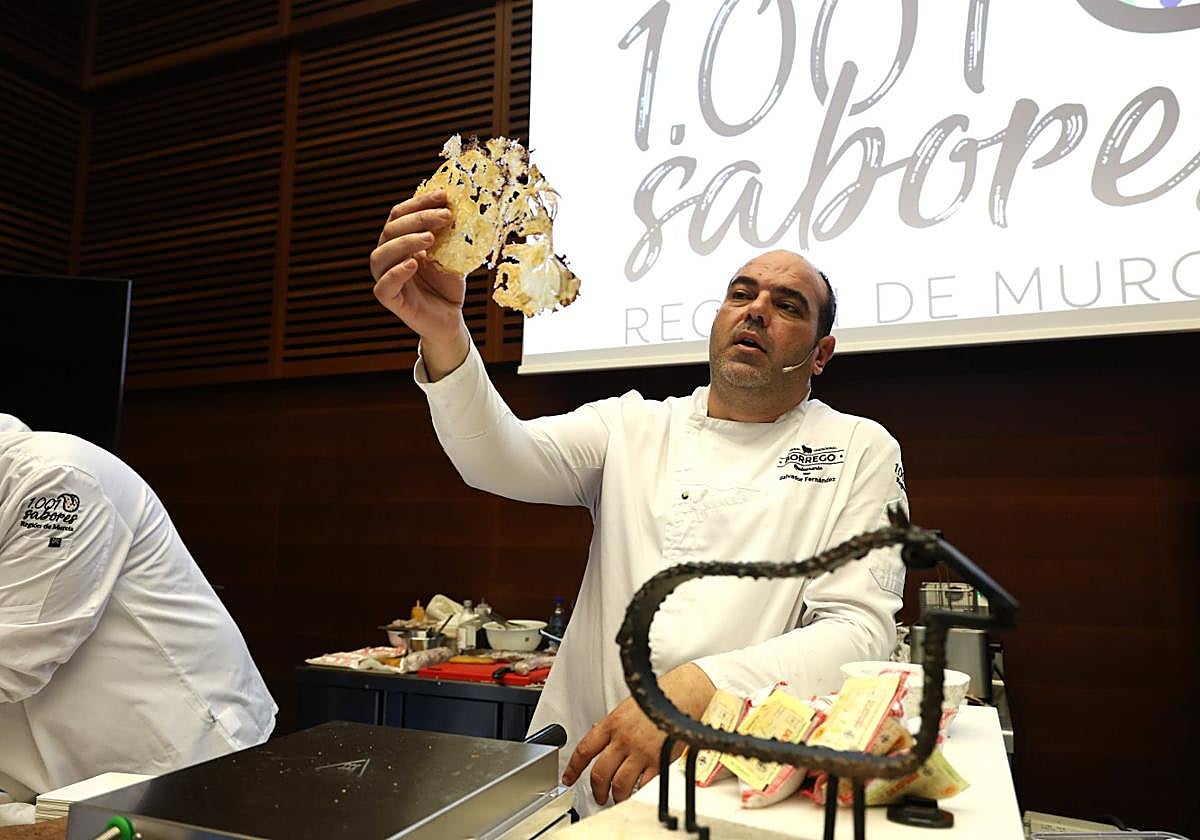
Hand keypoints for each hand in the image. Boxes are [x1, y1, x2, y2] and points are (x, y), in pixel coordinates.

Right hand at [370, 191, 464, 346]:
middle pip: (391, 229)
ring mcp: (387, 278)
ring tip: (430, 237)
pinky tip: (413, 264)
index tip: (443, 195)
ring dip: (405, 241)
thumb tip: (458, 205)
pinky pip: (384, 286)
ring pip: (381, 254)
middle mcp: (389, 257)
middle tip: (445, 216)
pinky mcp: (390, 300)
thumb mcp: (452, 254)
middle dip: (418, 218)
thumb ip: (449, 234)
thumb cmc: (447, 286)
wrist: (450, 318)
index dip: (419, 203)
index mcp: (399, 242)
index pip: (400, 214)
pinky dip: (396, 273)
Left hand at [562, 663, 715, 806]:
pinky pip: (643, 785)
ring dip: (616, 796)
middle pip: (600, 773)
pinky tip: (636, 793)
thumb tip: (598, 741)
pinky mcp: (659, 761)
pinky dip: (637, 793)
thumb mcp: (626, 708)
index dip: (573, 768)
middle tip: (598, 795)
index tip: (568, 778)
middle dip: (596, 790)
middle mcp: (623, 739)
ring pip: (619, 784)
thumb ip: (611, 727)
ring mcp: (641, 752)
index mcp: (612, 723)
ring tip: (616, 798)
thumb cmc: (656, 698)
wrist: (682, 694)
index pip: (584, 750)